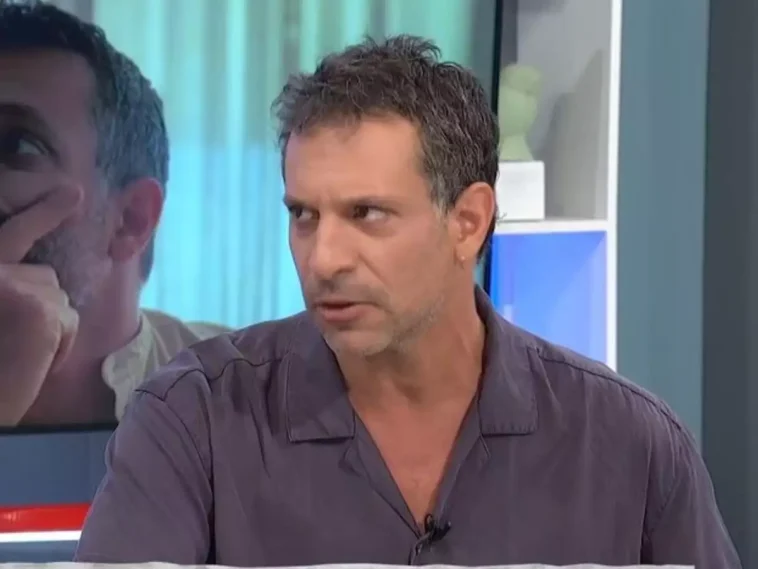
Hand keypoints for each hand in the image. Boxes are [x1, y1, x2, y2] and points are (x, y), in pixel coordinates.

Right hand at [0, 183, 82, 425]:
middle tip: (63, 227)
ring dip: (52, 328)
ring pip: (59, 298)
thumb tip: (49, 281)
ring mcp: (6, 283)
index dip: (43, 213)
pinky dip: (60, 345)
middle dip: (49, 295)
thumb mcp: (4, 315)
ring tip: (22, 355)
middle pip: (44, 276)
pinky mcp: (34, 306)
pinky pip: (68, 321)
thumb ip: (13, 288)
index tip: (74, 192)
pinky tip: (36, 362)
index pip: (11, 236)